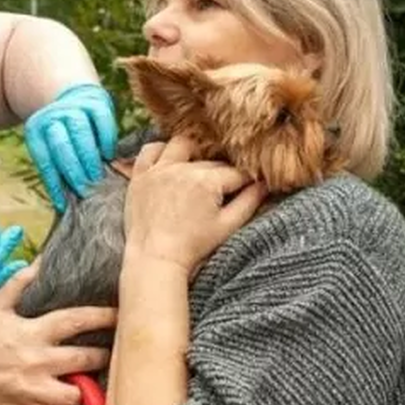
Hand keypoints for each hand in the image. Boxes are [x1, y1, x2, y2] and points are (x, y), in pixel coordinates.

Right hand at [0, 262, 116, 404]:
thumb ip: (20, 283)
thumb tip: (41, 260)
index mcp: (32, 332)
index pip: (75, 320)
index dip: (101, 316)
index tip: (120, 314)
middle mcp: (37, 361)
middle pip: (85, 359)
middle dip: (104, 355)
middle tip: (115, 351)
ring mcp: (35, 389)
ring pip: (78, 394)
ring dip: (89, 387)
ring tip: (93, 379)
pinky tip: (72, 400)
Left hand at [24, 82, 118, 211]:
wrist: (74, 97)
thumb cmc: (63, 135)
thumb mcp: (51, 147)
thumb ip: (56, 169)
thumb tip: (63, 204)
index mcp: (35, 130)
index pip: (44, 160)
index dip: (53, 183)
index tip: (62, 204)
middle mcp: (52, 116)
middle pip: (61, 145)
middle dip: (73, 170)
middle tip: (84, 190)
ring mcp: (73, 107)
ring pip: (80, 133)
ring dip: (89, 157)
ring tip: (96, 177)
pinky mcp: (95, 102)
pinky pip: (101, 122)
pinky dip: (106, 140)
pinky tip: (108, 155)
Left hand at [124, 137, 266, 274]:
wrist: (155, 258)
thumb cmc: (193, 246)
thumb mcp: (227, 225)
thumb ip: (249, 202)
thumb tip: (265, 184)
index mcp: (206, 181)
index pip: (235, 172)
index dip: (246, 180)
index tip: (250, 185)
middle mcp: (182, 169)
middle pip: (210, 162)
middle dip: (221, 173)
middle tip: (223, 188)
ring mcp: (158, 170)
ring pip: (181, 145)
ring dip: (192, 153)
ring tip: (196, 169)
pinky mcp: (139, 175)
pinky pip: (149, 151)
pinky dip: (160, 151)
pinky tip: (168, 162)